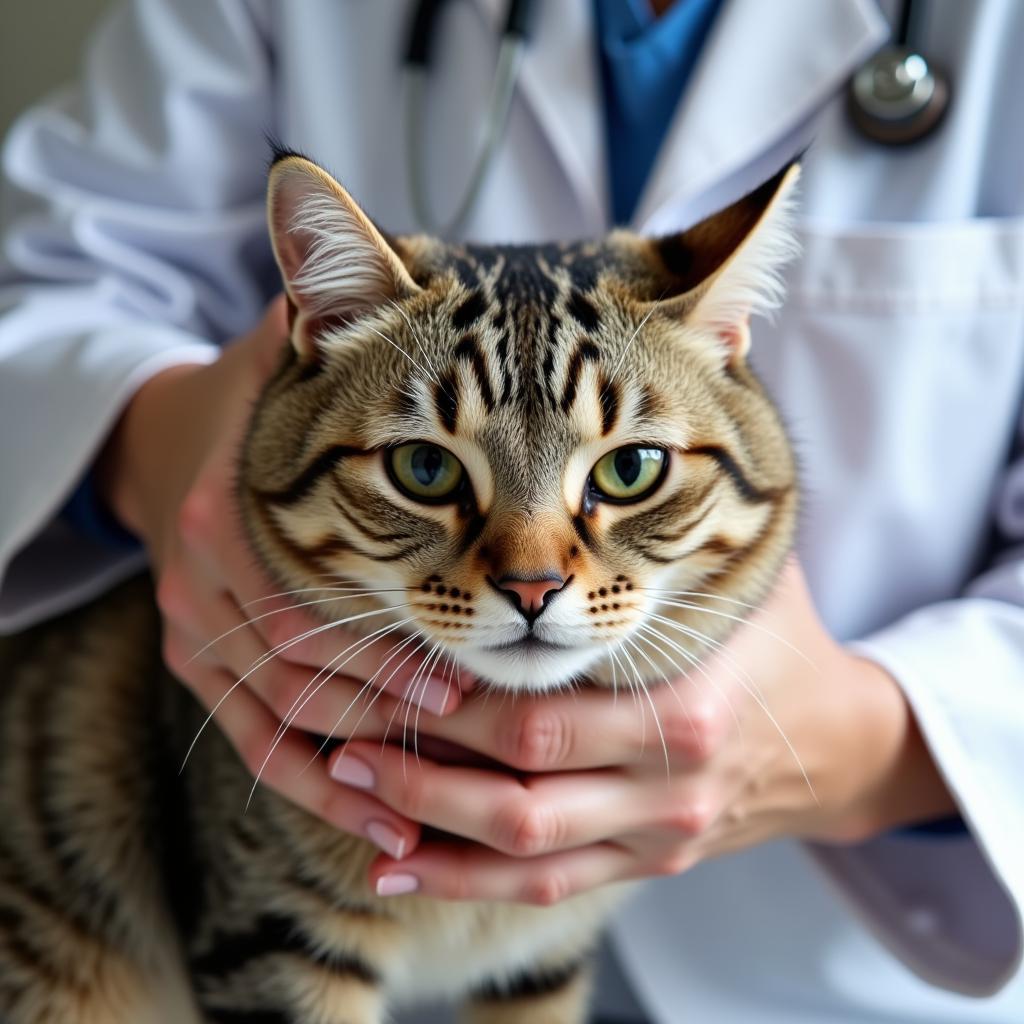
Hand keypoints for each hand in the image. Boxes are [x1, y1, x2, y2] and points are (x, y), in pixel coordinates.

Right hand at [97, 297, 467, 858]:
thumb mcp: (288, 351)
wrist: (176, 441)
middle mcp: (207, 580)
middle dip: (393, 702)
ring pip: (289, 719)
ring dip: (368, 761)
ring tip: (443, 798)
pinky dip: (324, 789)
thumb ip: (333, 319)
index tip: (466, 659)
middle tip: (479, 729)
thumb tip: (373, 239)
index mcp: (234, 507)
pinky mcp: (205, 667)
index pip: (312, 599)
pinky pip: (263, 745)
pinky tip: (387, 826)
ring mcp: (199, 631)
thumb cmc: (261, 396)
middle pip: (306, 669)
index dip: (388, 638)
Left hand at [325, 560, 956, 901]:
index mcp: (685, 708)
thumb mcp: (743, 572)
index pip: (539, 720)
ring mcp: (656, 837)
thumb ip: (683, 514)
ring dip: (427, 826)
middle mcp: (668, 787)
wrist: (841, 745)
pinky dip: (466, 883)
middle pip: (516, 791)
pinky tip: (398, 866)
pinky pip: (545, 889)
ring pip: (521, 852)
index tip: (381, 672)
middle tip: (337, 730)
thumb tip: (675, 375)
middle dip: (419, 764)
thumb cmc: (777, 639)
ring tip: (352, 787)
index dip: (449, 703)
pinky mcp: (645, 866)